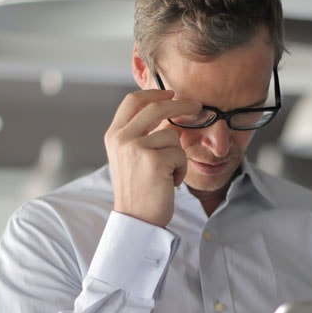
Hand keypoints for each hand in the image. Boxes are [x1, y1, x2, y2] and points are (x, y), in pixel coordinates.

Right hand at [104, 89, 200, 226]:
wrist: (136, 219)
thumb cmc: (138, 190)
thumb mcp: (130, 157)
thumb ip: (140, 134)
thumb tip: (167, 110)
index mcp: (113, 135)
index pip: (133, 101)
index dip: (154, 93)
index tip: (172, 93)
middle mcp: (121, 138)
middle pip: (156, 108)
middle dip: (181, 104)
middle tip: (197, 105)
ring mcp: (136, 147)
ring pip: (172, 135)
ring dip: (177, 155)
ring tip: (167, 173)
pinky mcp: (154, 160)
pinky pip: (180, 154)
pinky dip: (180, 169)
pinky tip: (169, 182)